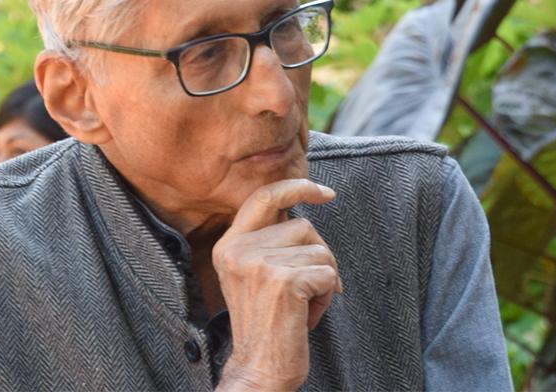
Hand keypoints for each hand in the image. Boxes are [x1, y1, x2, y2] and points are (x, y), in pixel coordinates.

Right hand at [213, 180, 341, 391]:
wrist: (258, 368)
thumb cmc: (267, 323)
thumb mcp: (256, 275)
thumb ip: (270, 241)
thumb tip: (304, 212)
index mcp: (228, 245)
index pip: (264, 198)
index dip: (297, 187)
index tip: (326, 193)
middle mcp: (238, 250)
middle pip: (304, 226)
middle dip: (318, 254)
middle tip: (308, 288)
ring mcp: (260, 264)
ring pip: (320, 249)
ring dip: (323, 278)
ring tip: (302, 305)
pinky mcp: (284, 281)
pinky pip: (327, 272)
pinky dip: (326, 295)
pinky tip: (306, 314)